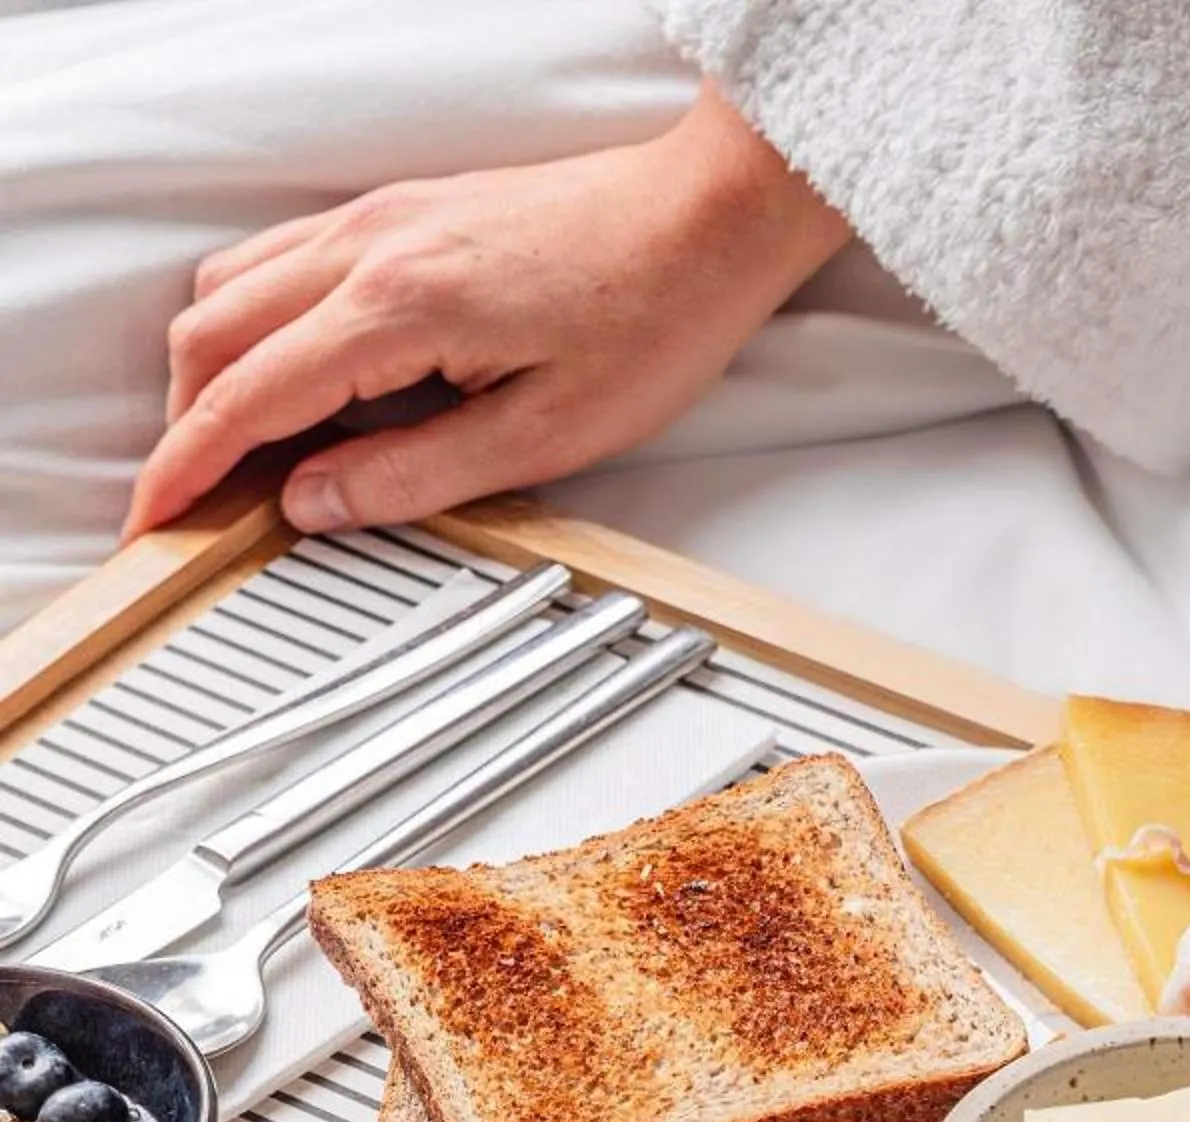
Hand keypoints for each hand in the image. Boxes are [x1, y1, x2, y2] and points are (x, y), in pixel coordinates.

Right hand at [123, 88, 846, 539]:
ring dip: (215, 365)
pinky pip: (283, 258)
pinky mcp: (402, 211)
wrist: (706, 219)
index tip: (155, 515)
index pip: (247, 395)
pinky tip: (296, 372)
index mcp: (399, 307)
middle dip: (184, 420)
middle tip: (195, 496)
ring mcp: (380, 219)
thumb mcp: (547, 434)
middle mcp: (369, 248)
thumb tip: (315, 503)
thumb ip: (418, 474)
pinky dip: (257, 319)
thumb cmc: (656, 318)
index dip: (188, 466)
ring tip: (242, 446)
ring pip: (234, 285)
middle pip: (212, 331)